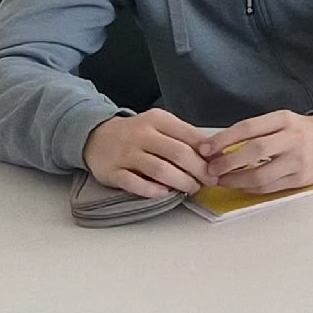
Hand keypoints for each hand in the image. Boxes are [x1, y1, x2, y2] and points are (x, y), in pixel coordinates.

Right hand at [83, 108, 215, 198]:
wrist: (95, 136)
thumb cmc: (136, 133)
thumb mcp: (160, 125)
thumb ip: (184, 136)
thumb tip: (214, 153)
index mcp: (157, 120)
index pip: (189, 136)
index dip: (208, 153)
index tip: (218, 165)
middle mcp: (141, 134)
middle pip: (178, 153)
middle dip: (199, 170)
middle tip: (209, 181)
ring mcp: (125, 154)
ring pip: (159, 169)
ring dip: (181, 182)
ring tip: (192, 188)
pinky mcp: (112, 172)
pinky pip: (135, 183)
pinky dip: (152, 190)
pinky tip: (165, 193)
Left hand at [204, 111, 312, 194]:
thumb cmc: (300, 131)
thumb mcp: (281, 121)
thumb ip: (254, 131)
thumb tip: (216, 147)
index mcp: (285, 119)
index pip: (249, 127)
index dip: (223, 139)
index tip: (204, 149)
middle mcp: (293, 138)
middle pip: (255, 150)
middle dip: (227, 162)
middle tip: (210, 169)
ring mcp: (299, 160)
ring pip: (261, 175)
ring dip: (236, 180)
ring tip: (221, 180)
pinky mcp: (301, 179)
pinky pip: (270, 187)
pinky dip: (250, 188)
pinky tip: (240, 185)